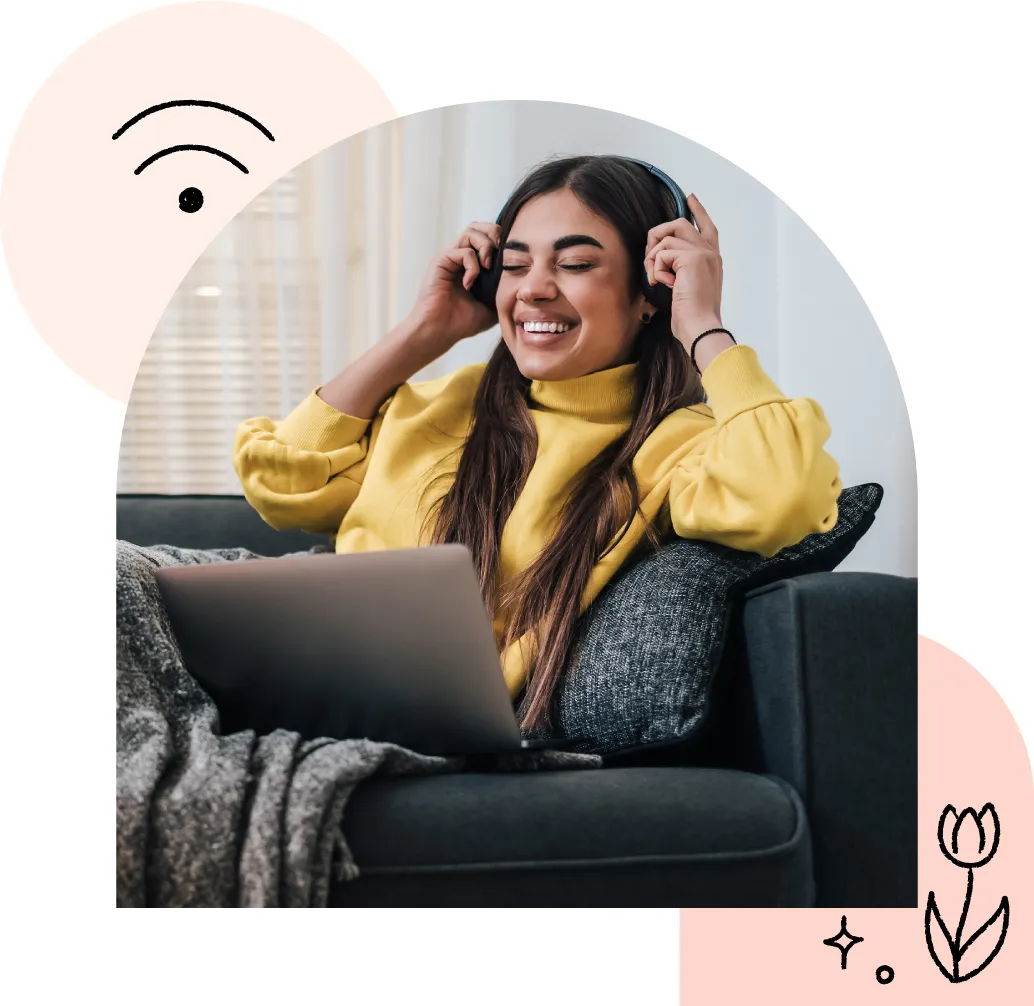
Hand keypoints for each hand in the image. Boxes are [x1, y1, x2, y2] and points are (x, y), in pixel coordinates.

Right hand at [407, 222, 500, 356]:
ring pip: (471, 231)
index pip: (487, 237)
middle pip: (478, 226)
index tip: (509, 259)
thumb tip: (520, 281)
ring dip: (485, 246)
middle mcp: (459, 257)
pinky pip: (463, 251)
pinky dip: (472, 266)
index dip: (500, 241)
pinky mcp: (441, 261)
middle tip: (500, 253)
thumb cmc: (461, 323)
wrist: (439, 332)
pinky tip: (468, 284)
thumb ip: (501, 291)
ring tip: (488, 267)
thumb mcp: (491, 307)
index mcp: (470, 264)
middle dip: (494, 234)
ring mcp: (449, 258)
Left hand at [643, 194, 724, 345]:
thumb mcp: (686, 289)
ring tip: (655, 279)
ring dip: (652, 259)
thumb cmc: (692, 317)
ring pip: (667, 238)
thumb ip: (679, 270)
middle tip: (649, 256)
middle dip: (658, 235)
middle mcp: (710, 252)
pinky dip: (655, 269)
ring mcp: (703, 253)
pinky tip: (661, 283)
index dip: (698, 211)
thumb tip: (660, 259)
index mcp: (712, 260)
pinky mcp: (692, 257)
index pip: (707, 228)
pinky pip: (662, 253)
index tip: (691, 198)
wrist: (700, 327)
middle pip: (680, 224)